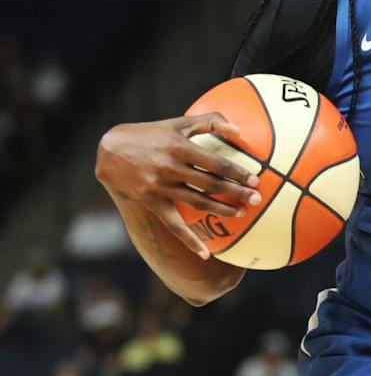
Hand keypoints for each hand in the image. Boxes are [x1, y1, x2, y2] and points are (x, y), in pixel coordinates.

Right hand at [95, 113, 261, 258]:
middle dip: (236, 193)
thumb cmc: (151, 134)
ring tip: (241, 213)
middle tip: (256, 199)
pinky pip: (174, 225)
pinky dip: (190, 240)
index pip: (215, 163)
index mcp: (178, 147)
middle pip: (210, 184)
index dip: (237, 172)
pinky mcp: (152, 202)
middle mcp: (169, 168)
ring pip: (197, 203)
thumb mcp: (178, 123)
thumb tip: (240, 131)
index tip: (255, 179)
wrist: (110, 151)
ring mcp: (159, 187)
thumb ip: (210, 122)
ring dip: (221, 210)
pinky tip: (206, 253)